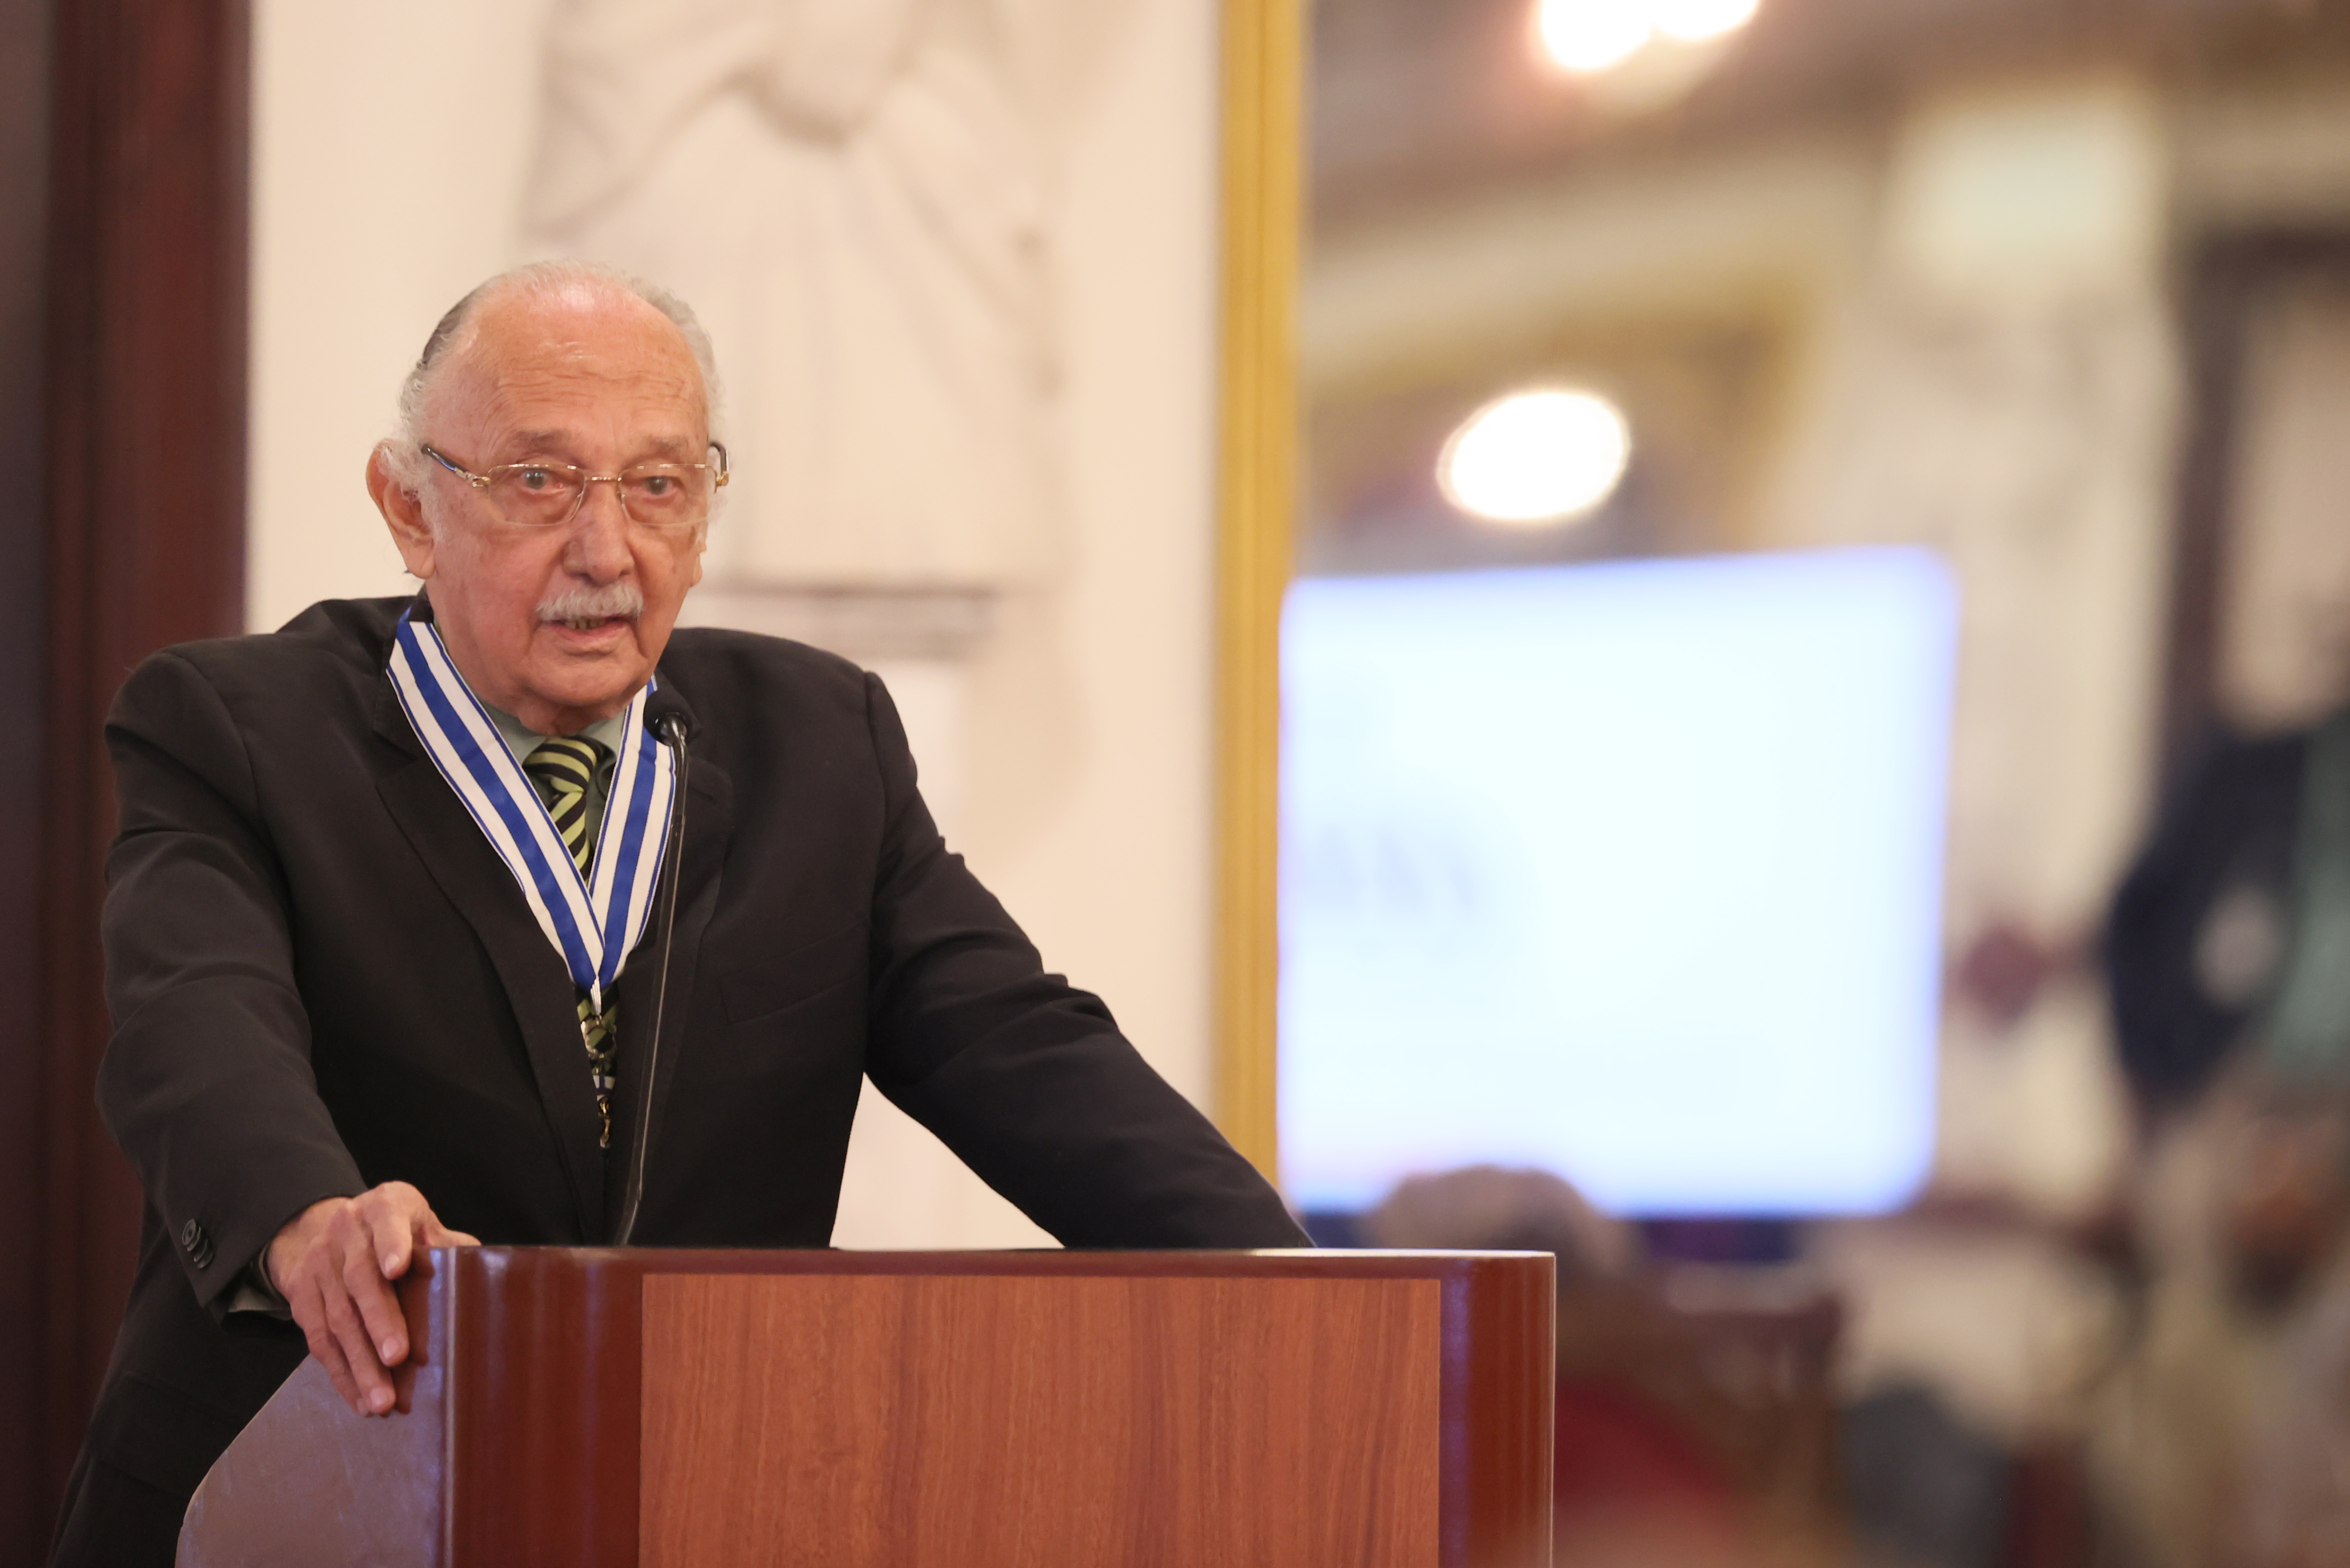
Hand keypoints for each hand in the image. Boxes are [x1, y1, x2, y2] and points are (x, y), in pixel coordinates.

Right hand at [265, 1182, 478, 1416]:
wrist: (332, 1227)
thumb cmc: (396, 1230)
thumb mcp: (422, 1223)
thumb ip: (448, 1244)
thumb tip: (482, 1272)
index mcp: (384, 1206)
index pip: (387, 1220)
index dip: (392, 1244)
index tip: (398, 1268)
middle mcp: (345, 1231)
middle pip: (360, 1279)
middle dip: (379, 1321)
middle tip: (398, 1357)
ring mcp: (318, 1263)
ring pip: (336, 1317)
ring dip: (359, 1362)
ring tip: (381, 1399)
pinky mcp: (301, 1294)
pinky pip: (318, 1339)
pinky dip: (340, 1372)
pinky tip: (359, 1399)